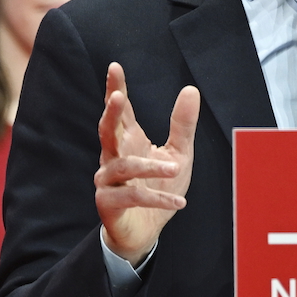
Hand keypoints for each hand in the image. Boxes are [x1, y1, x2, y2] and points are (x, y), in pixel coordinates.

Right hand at [94, 63, 199, 265]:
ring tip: (176, 168)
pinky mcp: (109, 204)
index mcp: (129, 140)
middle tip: (116, 98)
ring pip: (124, 166)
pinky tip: (179, 202)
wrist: (147, 229)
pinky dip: (158, 198)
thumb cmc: (160, 185)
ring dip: (151, 167)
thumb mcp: (180, 153)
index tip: (115, 67)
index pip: (120, 112)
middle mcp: (113, 157)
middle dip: (111, 114)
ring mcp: (107, 181)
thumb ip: (183, 125)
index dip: (116, 89)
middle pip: (107, 132)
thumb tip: (190, 89)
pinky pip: (133, 196)